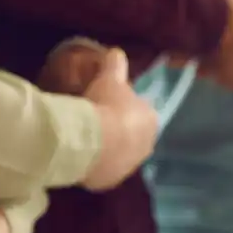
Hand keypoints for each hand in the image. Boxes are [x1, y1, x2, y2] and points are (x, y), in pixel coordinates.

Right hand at [39, 42, 158, 190]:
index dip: (126, 109)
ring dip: (107, 149)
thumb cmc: (107, 105)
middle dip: (119, 131)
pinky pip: (102, 171)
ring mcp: (129, 167)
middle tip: (97, 121)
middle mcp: (146, 147)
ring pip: (118, 156)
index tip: (110, 104)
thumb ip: (115, 65)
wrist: (94, 139)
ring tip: (87, 140)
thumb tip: (115, 51)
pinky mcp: (110, 181)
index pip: (143, 113)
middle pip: (132, 137)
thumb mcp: (110, 79)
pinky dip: (95, 164)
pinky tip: (81, 155)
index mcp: (152, 121)